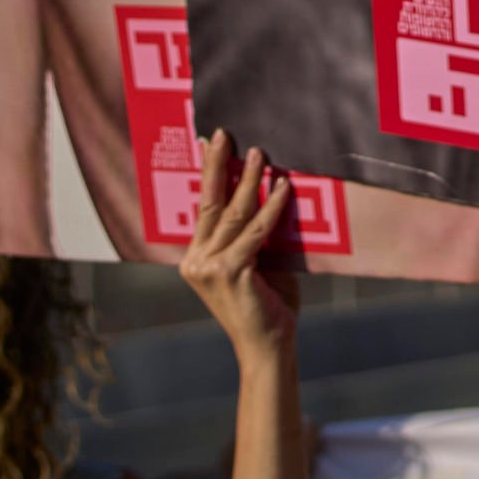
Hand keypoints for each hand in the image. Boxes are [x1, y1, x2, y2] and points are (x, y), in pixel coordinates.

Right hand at [179, 131, 299, 359]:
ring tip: (260, 154)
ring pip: (231, 213)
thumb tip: (273, 193)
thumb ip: (255, 236)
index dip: (206, 176)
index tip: (208, 145)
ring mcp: (208, 267)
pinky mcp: (229, 272)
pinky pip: (255, 231)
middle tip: (223, 134)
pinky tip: (283, 187)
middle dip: (215, 165)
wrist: (268, 344)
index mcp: (196, 257)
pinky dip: (272, 207)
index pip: (200, 208)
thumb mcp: (258, 263)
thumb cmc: (268, 303)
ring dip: (248, 180)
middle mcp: (195, 260)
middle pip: (206, 202)